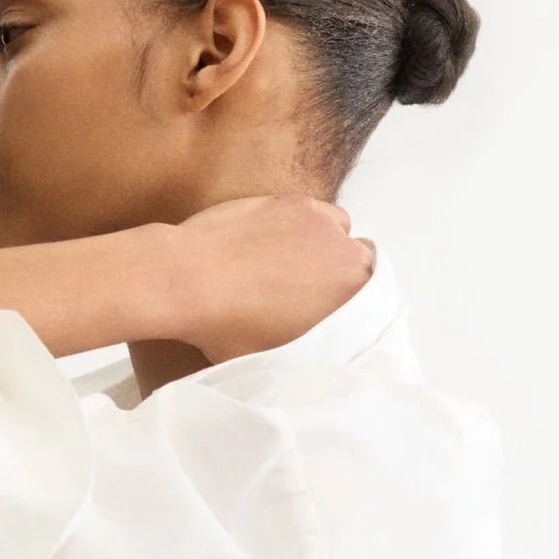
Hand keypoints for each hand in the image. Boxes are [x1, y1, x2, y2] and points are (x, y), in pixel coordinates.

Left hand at [166, 195, 375, 363]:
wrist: (189, 279)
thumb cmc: (229, 326)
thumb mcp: (279, 356)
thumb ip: (313, 343)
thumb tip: (315, 343)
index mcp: (351, 297)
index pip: (370, 305)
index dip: (348, 312)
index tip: (329, 319)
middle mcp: (347, 254)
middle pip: (357, 266)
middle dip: (336, 280)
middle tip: (303, 297)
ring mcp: (321, 222)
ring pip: (339, 234)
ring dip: (323, 249)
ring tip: (289, 267)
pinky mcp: (293, 201)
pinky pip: (314, 214)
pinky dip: (303, 227)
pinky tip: (274, 244)